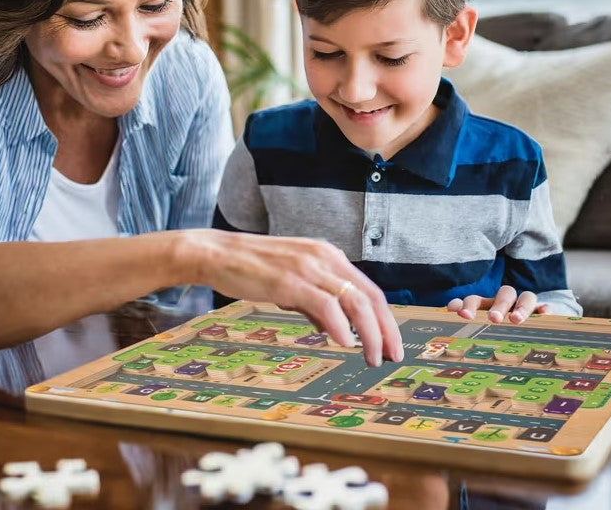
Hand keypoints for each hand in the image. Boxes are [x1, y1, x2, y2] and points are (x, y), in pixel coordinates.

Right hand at [182, 229, 403, 366]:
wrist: (217, 253)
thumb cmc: (252, 268)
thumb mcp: (292, 279)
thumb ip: (315, 300)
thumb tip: (336, 328)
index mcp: (327, 255)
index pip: (369, 289)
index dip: (385, 319)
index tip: (392, 343)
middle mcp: (324, 257)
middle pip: (369, 296)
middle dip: (386, 330)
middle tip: (393, 356)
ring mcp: (307, 267)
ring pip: (354, 302)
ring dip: (370, 334)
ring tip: (372, 357)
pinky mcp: (289, 280)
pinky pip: (325, 305)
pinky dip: (340, 326)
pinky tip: (345, 343)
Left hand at [447, 285, 550, 324]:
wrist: (528, 329)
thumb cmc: (497, 335)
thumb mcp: (481, 332)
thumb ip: (466, 326)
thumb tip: (449, 313)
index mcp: (486, 306)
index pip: (474, 300)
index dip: (466, 305)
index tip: (460, 314)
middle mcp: (505, 302)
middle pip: (502, 294)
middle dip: (497, 306)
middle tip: (494, 319)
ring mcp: (524, 305)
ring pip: (525, 296)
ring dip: (521, 307)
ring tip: (517, 320)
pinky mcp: (542, 312)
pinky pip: (544, 306)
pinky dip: (543, 309)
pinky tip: (545, 314)